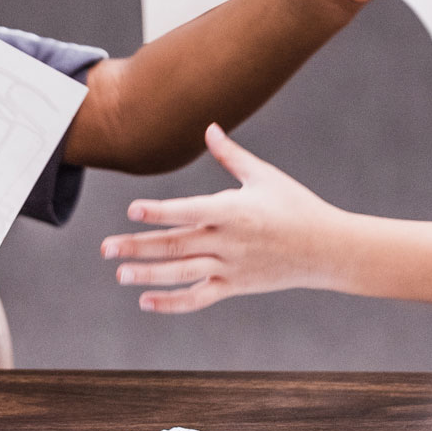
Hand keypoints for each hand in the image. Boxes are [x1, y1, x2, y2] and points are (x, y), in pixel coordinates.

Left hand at [102, 124, 342, 312]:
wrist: (326, 249)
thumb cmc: (296, 206)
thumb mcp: (264, 176)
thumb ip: (231, 155)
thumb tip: (209, 127)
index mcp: (234, 211)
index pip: (190, 212)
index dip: (160, 212)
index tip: (132, 210)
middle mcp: (228, 242)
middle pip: (176, 245)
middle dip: (138, 246)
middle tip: (106, 247)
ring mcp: (231, 268)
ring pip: (182, 273)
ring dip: (149, 274)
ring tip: (120, 272)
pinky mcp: (235, 286)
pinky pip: (199, 298)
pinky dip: (172, 303)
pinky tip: (146, 301)